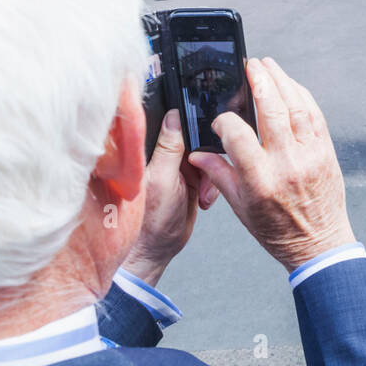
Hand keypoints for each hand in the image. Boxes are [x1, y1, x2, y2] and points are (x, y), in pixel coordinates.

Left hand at [121, 110, 218, 286]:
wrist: (158, 249)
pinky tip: (205, 199)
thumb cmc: (151, 220)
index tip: (206, 138)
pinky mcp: (191, 177)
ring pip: (208, 155)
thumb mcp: (164, 180)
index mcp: (151, 149)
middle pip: (196, 137)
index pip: (174, 123)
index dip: (193, 125)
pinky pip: (212, 171)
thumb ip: (169, 148)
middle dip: (208, 155)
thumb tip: (174, 115)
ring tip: (204, 194)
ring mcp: (179, 166)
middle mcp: (164, 154)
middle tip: (205, 174)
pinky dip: (214, 185)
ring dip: (212, 174)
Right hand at [187, 58, 355, 271]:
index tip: (221, 119)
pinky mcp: (326, 151)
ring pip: (296, 106)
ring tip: (268, 66)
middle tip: (250, 65)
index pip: (237, 135)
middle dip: (259, 81)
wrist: (319, 243)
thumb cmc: (277, 230)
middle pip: (271, 110)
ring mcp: (310, 155)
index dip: (224, 121)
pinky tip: (291, 86)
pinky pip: (315, 115)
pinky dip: (302, 96)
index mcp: (260, 179)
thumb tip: (197, 154)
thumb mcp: (240, 207)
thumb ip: (219, 175)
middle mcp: (287, 163)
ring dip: (282, 80)